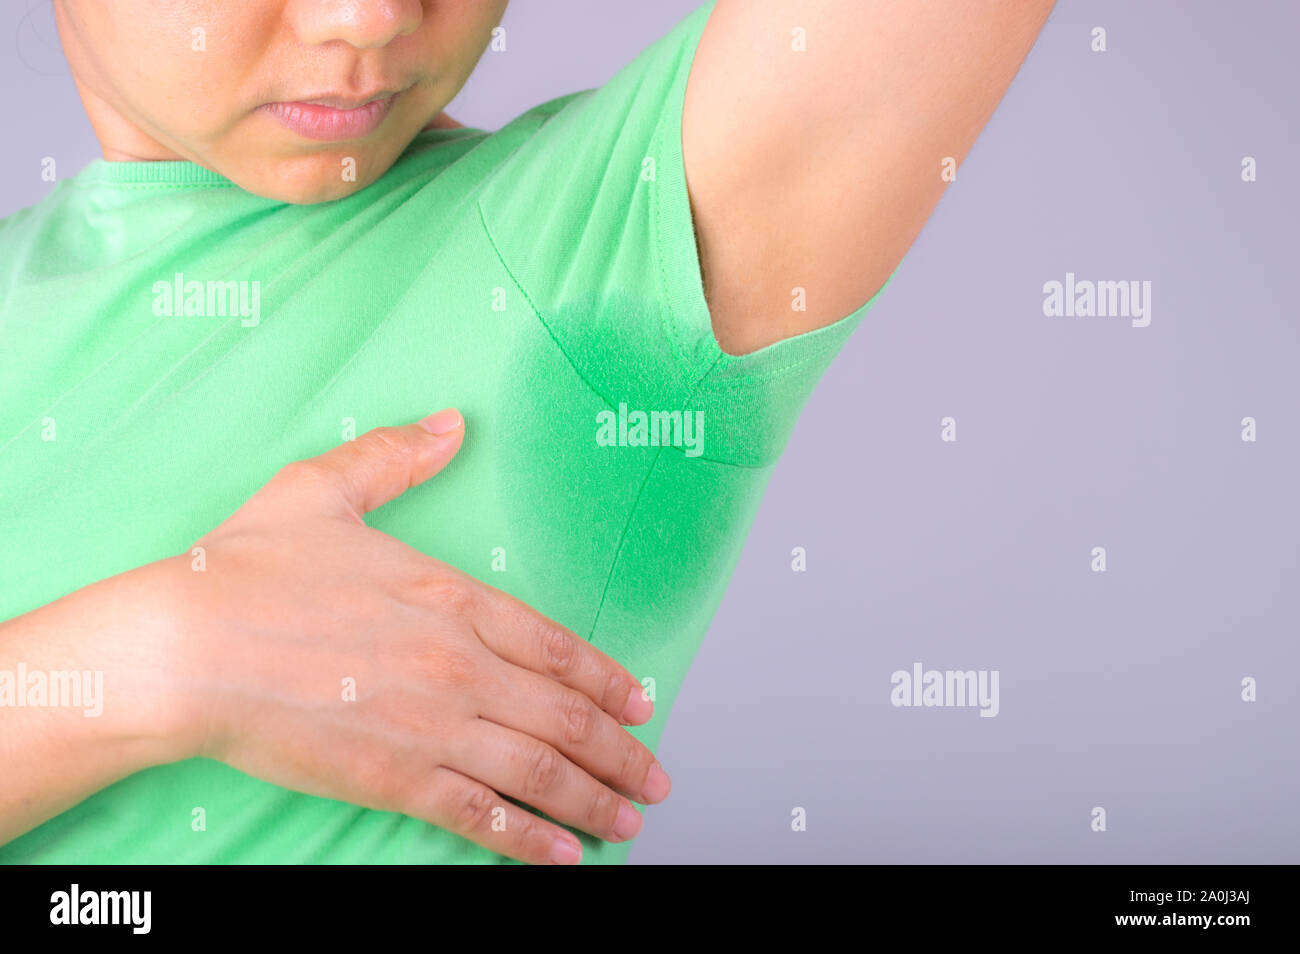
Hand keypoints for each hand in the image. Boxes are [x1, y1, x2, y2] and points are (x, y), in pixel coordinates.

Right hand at [161, 409, 668, 863]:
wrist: (184, 648)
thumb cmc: (247, 570)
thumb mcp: (324, 490)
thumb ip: (394, 458)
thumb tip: (449, 423)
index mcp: (452, 599)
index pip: (558, 646)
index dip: (610, 680)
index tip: (642, 703)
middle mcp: (459, 664)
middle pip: (566, 716)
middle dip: (622, 752)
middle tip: (655, 778)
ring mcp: (432, 726)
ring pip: (539, 771)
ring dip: (594, 800)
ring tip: (629, 821)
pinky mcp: (393, 779)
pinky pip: (479, 816)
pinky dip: (528, 840)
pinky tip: (562, 857)